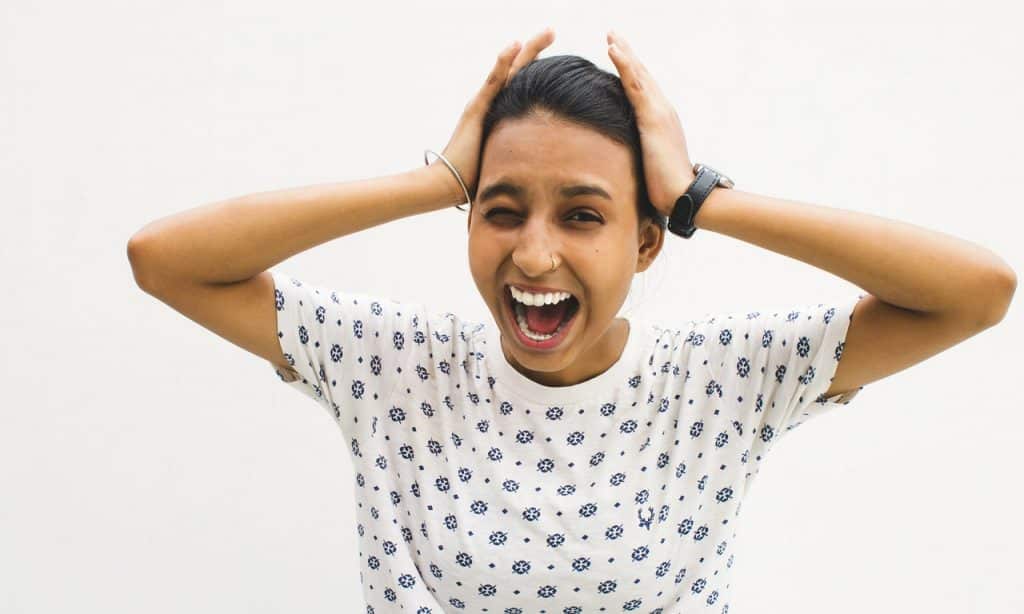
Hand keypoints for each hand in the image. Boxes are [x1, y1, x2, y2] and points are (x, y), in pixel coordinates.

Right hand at [431, 27, 556, 204]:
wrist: (448, 184)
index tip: (557, 55)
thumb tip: (545, 165)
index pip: (521, 84)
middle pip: (518, 70)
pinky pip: (494, 82)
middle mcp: (490, 103)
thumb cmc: (476, 178)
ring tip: (547, 32)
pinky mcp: (476, 110)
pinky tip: (515, 45)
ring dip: (527, 49)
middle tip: (552, 30)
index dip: (537, 67)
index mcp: (499, 113)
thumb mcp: (506, 160)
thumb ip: (521, 155)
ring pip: (509, 70)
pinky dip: (504, 62)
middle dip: (535, 49)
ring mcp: (482, 103)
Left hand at [606, 30, 695, 217]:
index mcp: (660, 120)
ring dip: (625, 52)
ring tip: (611, 36)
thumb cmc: (666, 187)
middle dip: (628, 53)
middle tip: (613, 34)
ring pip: (639, 75)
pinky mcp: (652, 118)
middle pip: (642, 75)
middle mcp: (663, 110)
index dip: (631, 70)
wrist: (683, 195)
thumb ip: (640, 154)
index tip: (618, 53)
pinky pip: (635, 86)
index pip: (643, 89)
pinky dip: (625, 65)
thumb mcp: (649, 165)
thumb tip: (625, 158)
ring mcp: (659, 111)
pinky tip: (613, 50)